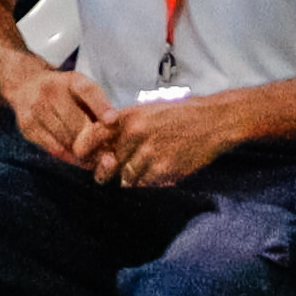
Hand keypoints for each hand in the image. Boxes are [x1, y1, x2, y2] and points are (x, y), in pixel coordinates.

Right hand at [0, 65, 117, 169]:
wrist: (25, 85)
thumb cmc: (64, 91)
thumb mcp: (83, 88)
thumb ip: (99, 104)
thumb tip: (113, 127)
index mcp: (70, 80)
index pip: (88, 91)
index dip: (101, 106)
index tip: (112, 121)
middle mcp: (50, 91)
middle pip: (78, 123)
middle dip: (96, 140)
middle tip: (110, 156)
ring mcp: (36, 109)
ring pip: (67, 139)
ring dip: (85, 153)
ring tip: (98, 161)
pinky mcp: (27, 127)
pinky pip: (54, 148)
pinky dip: (70, 157)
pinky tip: (80, 160)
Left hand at [89, 91, 235, 187]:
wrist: (213, 121)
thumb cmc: (179, 115)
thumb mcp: (147, 111)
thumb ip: (123, 126)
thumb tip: (101, 146)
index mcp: (129, 117)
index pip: (94, 135)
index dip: (86, 147)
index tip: (82, 155)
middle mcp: (135, 134)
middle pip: (110, 162)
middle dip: (113, 168)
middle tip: (120, 167)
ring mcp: (149, 153)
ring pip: (127, 177)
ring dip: (134, 176)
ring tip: (150, 165)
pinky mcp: (163, 169)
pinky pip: (145, 184)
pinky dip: (150, 181)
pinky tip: (162, 169)